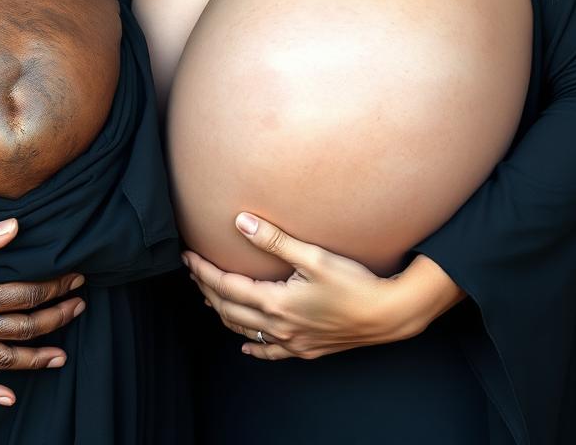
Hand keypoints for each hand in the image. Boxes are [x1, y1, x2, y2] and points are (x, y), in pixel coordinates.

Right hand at [0, 217, 85, 404]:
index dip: (54, 287)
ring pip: (0, 359)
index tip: (76, 278)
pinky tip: (5, 398)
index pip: (24, 295)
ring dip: (34, 358)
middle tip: (81, 307)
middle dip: (55, 318)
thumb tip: (16, 227)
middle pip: (20, 328)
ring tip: (61, 355)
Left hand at [184, 213, 461, 360]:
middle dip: (207, 289)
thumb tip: (240, 222)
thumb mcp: (314, 255)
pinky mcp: (307, 350)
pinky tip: (247, 345)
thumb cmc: (354, 283)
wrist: (388, 315)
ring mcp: (293, 342)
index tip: (188, 257)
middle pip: (230, 310)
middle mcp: (280, 327)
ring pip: (246, 331)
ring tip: (210, 297)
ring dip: (224, 313)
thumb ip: (275, 239)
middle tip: (194, 271)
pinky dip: (255, 346)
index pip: (227, 287)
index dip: (204, 272)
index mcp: (276, 303)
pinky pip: (272, 352)